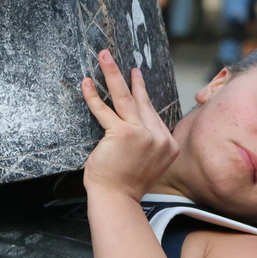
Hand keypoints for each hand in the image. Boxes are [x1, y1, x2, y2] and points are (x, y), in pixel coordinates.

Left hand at [80, 50, 178, 200]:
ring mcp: (143, 134)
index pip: (153, 114)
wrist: (117, 200)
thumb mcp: (147, 163)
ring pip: (125, 97)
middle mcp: (159, 137)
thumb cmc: (126, 185)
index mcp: (168, 144)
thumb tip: (139, 128)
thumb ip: (148, 145)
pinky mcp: (123, 134)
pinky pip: (105, 110)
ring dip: (113, 74)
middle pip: (142, 100)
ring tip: (104, 56)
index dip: (142, 94)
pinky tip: (88, 82)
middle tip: (121, 60)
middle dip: (131, 78)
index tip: (137, 78)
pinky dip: (94, 95)